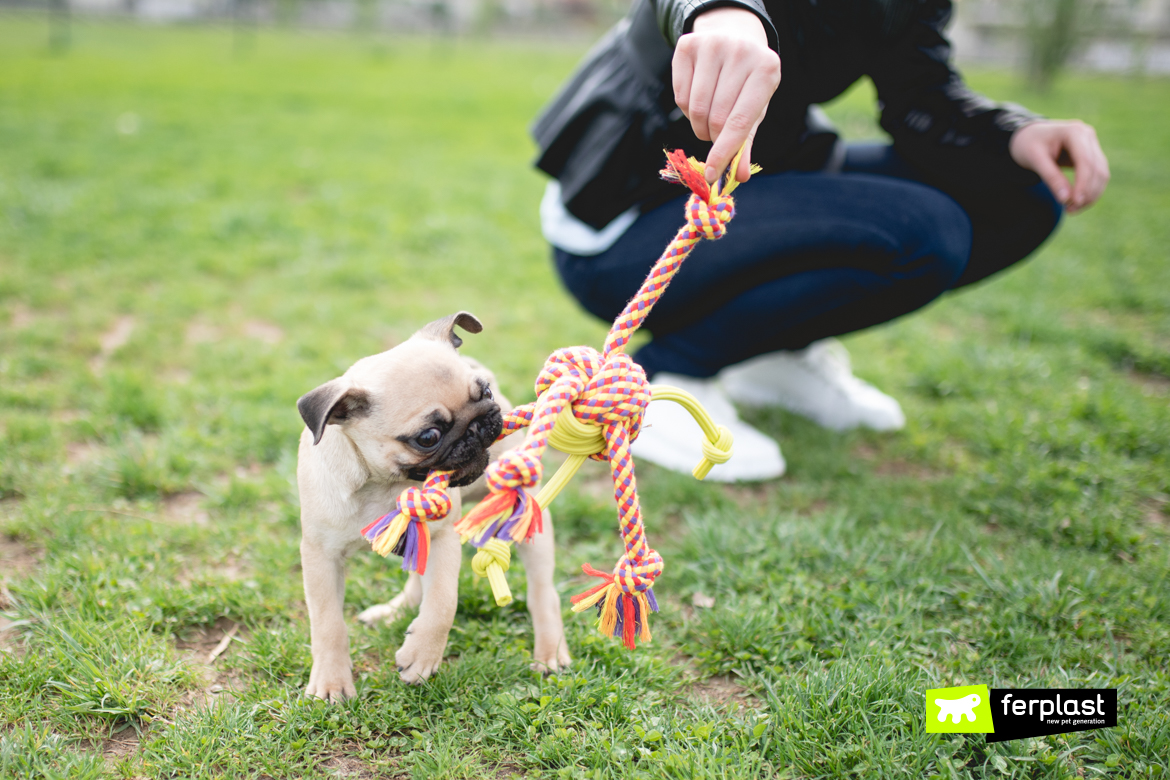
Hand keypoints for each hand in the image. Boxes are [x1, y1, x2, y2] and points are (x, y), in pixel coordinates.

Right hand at [673, 6, 780, 184]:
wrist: (734, 36)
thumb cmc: (747, 82)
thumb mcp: (754, 109)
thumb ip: (745, 142)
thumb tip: (737, 177)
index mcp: (766, 70)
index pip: (739, 122)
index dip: (723, 152)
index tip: (712, 175)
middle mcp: (741, 52)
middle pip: (715, 118)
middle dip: (712, 137)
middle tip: (715, 134)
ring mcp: (713, 44)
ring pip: (695, 108)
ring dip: (698, 124)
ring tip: (708, 116)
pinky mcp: (688, 44)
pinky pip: (680, 95)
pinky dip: (685, 107)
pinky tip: (698, 95)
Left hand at [1009, 120, 1108, 213]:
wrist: (1029, 136)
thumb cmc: (1028, 145)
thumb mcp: (1035, 160)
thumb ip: (1050, 177)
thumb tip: (1065, 199)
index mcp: (1073, 131)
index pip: (1085, 161)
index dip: (1083, 183)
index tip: (1075, 202)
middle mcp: (1087, 135)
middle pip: (1096, 168)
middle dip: (1087, 192)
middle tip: (1070, 211)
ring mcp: (1092, 144)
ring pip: (1101, 173)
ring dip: (1091, 195)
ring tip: (1072, 210)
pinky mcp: (1092, 154)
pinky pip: (1097, 175)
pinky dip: (1090, 190)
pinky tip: (1076, 202)